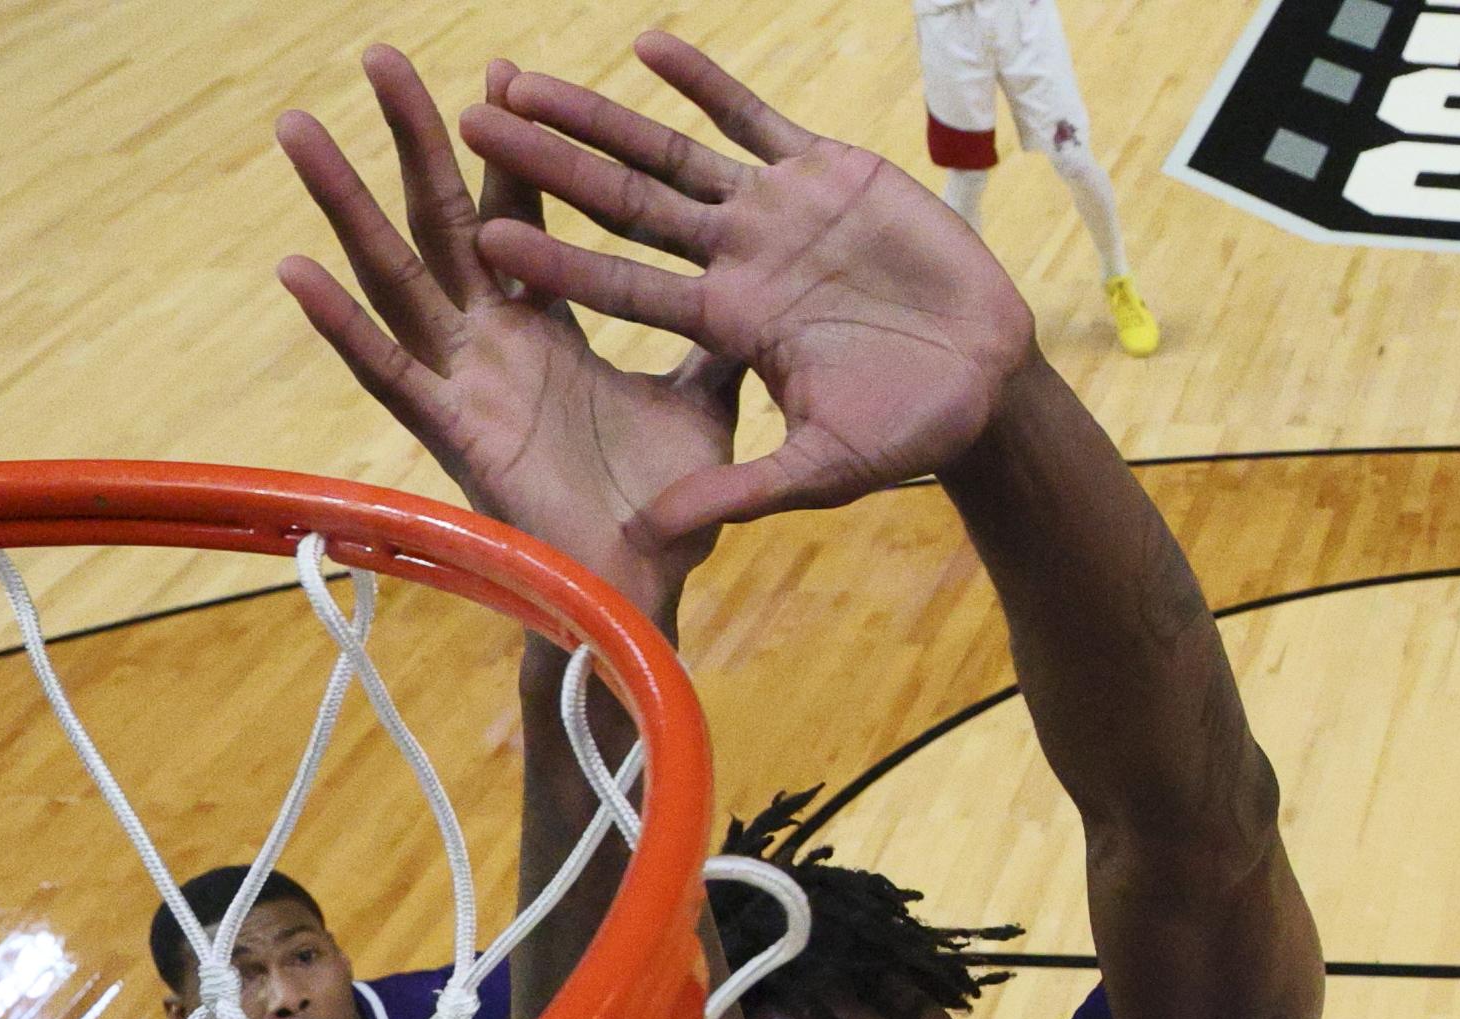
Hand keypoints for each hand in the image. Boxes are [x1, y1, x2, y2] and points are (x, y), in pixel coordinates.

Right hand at [275, 45, 743, 614]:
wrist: (643, 596)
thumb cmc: (665, 510)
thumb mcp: (705, 405)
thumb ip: (715, 344)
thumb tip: (753, 286)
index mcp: (553, 330)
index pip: (524, 219)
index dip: (515, 151)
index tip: (501, 74)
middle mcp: (497, 344)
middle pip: (445, 219)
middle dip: (414, 137)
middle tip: (379, 52)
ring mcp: (468, 382)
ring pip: (396, 274)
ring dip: (345, 202)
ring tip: (298, 127)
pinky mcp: (454, 434)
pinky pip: (389, 372)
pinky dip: (341, 325)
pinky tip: (294, 269)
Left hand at [456, 33, 1038, 538]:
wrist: (987, 381)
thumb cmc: (908, 430)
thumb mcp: (820, 469)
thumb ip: (738, 491)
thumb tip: (653, 530)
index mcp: (725, 323)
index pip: (620, 286)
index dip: (556, 261)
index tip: (488, 237)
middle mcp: (732, 260)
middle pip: (620, 203)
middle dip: (550, 164)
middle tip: (472, 123)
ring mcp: (772, 212)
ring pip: (669, 152)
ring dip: (600, 115)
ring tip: (528, 79)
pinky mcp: (824, 173)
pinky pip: (750, 117)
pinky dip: (705, 84)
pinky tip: (650, 47)